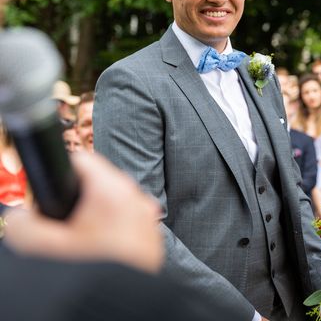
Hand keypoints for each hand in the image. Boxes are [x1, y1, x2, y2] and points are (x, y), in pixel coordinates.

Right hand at [4, 151, 162, 272]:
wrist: (121, 303)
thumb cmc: (93, 275)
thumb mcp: (46, 248)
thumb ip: (25, 224)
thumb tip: (22, 216)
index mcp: (113, 190)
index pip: (82, 161)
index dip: (61, 175)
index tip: (55, 195)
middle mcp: (136, 198)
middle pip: (99, 183)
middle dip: (79, 200)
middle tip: (65, 227)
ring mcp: (148, 218)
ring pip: (115, 205)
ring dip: (97, 219)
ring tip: (83, 243)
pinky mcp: (153, 237)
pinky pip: (129, 224)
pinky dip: (114, 234)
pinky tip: (102, 253)